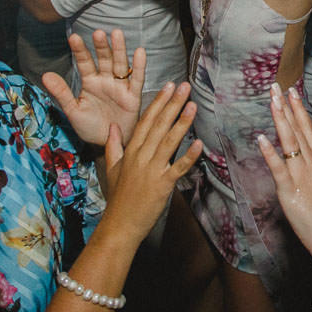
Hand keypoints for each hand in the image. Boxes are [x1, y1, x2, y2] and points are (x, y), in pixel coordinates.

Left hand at [41, 29, 145, 145]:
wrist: (107, 144)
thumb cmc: (90, 127)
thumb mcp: (73, 111)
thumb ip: (62, 93)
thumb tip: (45, 75)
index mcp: (90, 82)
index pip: (84, 63)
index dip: (80, 50)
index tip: (73, 37)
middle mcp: (106, 81)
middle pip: (104, 59)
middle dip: (101, 46)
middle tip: (98, 32)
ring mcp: (120, 87)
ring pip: (120, 65)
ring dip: (119, 50)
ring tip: (117, 34)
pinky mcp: (133, 96)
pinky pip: (137, 79)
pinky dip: (139, 66)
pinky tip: (139, 52)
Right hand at [99, 81, 201, 244]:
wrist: (120, 225)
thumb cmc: (118, 198)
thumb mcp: (112, 168)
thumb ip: (113, 145)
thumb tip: (112, 127)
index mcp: (131, 151)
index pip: (146, 120)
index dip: (158, 102)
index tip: (168, 86)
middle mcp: (141, 157)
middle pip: (159, 125)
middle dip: (172, 104)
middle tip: (185, 87)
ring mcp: (152, 170)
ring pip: (168, 142)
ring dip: (182, 123)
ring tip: (192, 105)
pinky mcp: (162, 185)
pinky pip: (178, 168)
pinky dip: (188, 156)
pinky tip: (199, 143)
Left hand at [257, 85, 311, 264]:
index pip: (308, 129)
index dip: (299, 109)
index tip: (292, 92)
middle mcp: (311, 164)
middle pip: (298, 130)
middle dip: (288, 107)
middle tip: (277, 87)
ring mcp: (300, 176)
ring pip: (289, 143)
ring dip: (280, 120)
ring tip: (273, 101)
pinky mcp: (289, 190)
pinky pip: (278, 168)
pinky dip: (270, 153)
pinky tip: (261, 138)